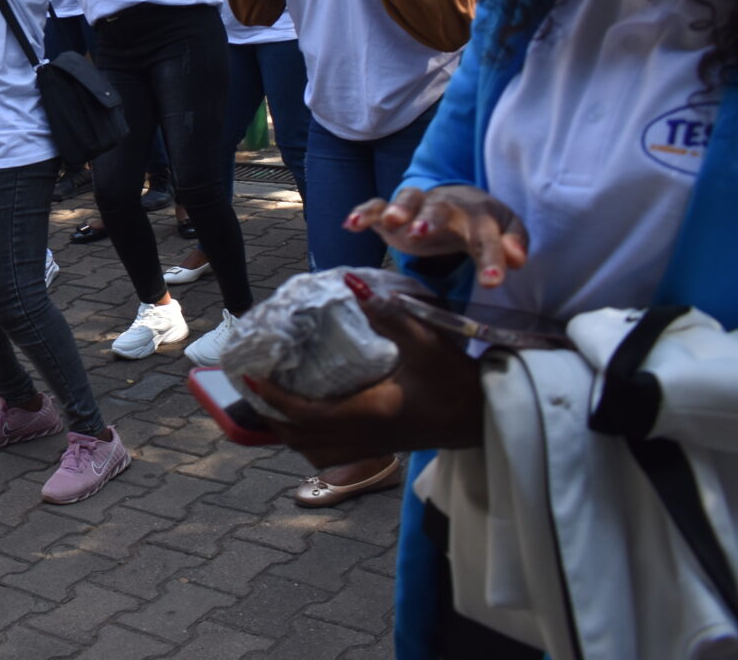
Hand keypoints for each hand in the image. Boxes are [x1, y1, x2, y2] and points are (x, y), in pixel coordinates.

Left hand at [247, 274, 484, 465]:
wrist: (487, 419)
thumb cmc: (458, 381)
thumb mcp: (426, 342)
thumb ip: (389, 314)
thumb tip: (354, 283)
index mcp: (367, 414)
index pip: (304, 413)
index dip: (272, 398)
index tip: (250, 377)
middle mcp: (363, 436)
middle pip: (299, 439)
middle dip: (271, 417)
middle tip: (253, 388)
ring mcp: (371, 447)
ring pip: (313, 452)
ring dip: (289, 432)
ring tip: (274, 402)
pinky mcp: (381, 448)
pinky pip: (331, 455)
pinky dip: (310, 441)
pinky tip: (311, 418)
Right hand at [347, 185, 531, 288]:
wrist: (458, 199)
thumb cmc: (480, 223)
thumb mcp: (506, 231)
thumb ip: (513, 245)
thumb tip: (517, 259)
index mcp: (478, 216)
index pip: (486, 237)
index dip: (490, 258)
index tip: (491, 282)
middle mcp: (447, 206)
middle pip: (440, 209)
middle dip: (430, 219)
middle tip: (421, 233)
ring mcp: (417, 206)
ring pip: (408, 200)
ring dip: (398, 209)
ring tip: (390, 222)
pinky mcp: (392, 212)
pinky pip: (376, 206)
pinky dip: (364, 212)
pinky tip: (351, 224)